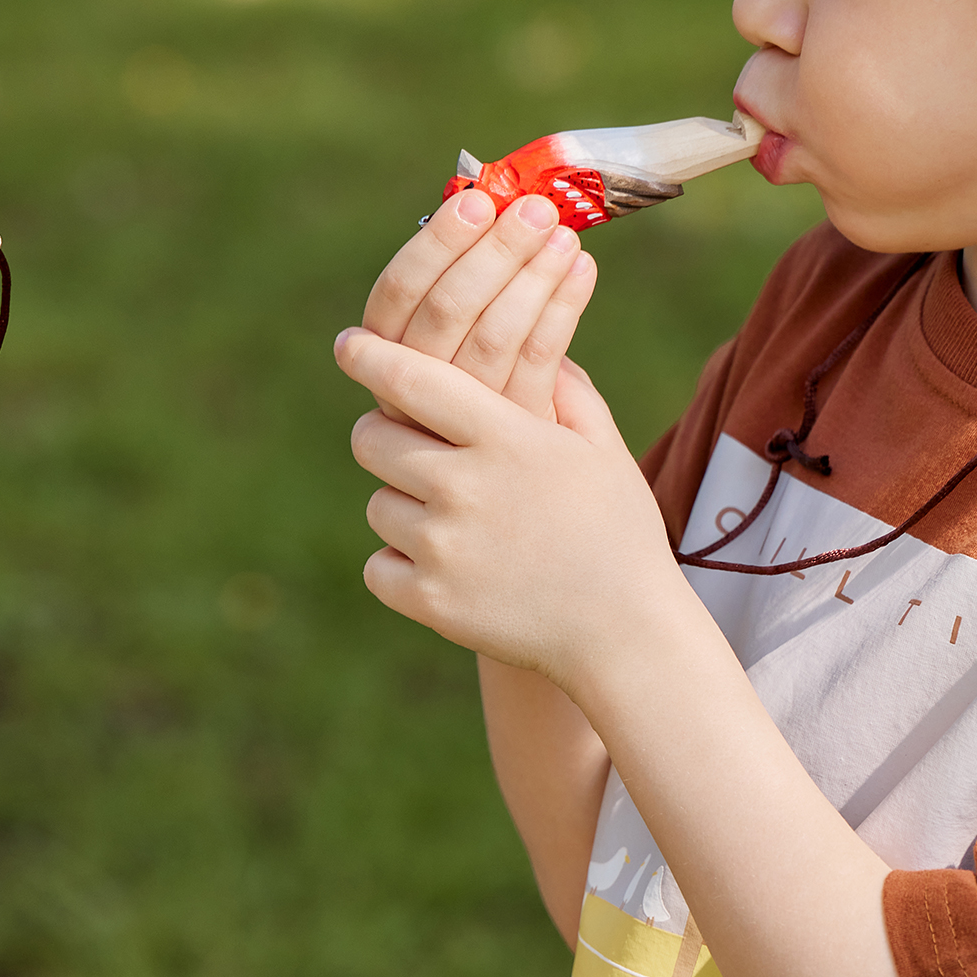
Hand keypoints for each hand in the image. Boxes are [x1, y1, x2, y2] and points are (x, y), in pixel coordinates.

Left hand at [338, 328, 684, 692]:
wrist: (627, 633)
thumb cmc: (618, 532)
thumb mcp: (603, 449)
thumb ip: (565, 389)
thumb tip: (539, 343)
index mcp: (506, 437)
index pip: (412, 380)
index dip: (370, 356)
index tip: (349, 345)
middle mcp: (464, 486)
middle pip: (372, 439)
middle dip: (384, 437)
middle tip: (412, 451)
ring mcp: (443, 547)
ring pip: (378, 505)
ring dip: (403, 508)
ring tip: (457, 525)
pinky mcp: (430, 601)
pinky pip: (378, 567)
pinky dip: (401, 568)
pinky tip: (447, 568)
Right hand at [362, 189, 595, 417]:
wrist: (514, 455)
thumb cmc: (477, 370)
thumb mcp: (452, 328)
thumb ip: (462, 276)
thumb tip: (500, 203)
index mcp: (382, 351)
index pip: (397, 291)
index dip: (437, 244)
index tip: (478, 201)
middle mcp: (407, 388)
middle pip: (446, 311)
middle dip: (495, 252)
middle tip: (536, 210)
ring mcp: (458, 417)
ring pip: (493, 336)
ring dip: (533, 277)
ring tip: (565, 237)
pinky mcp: (509, 429)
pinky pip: (538, 363)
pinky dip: (563, 310)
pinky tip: (582, 271)